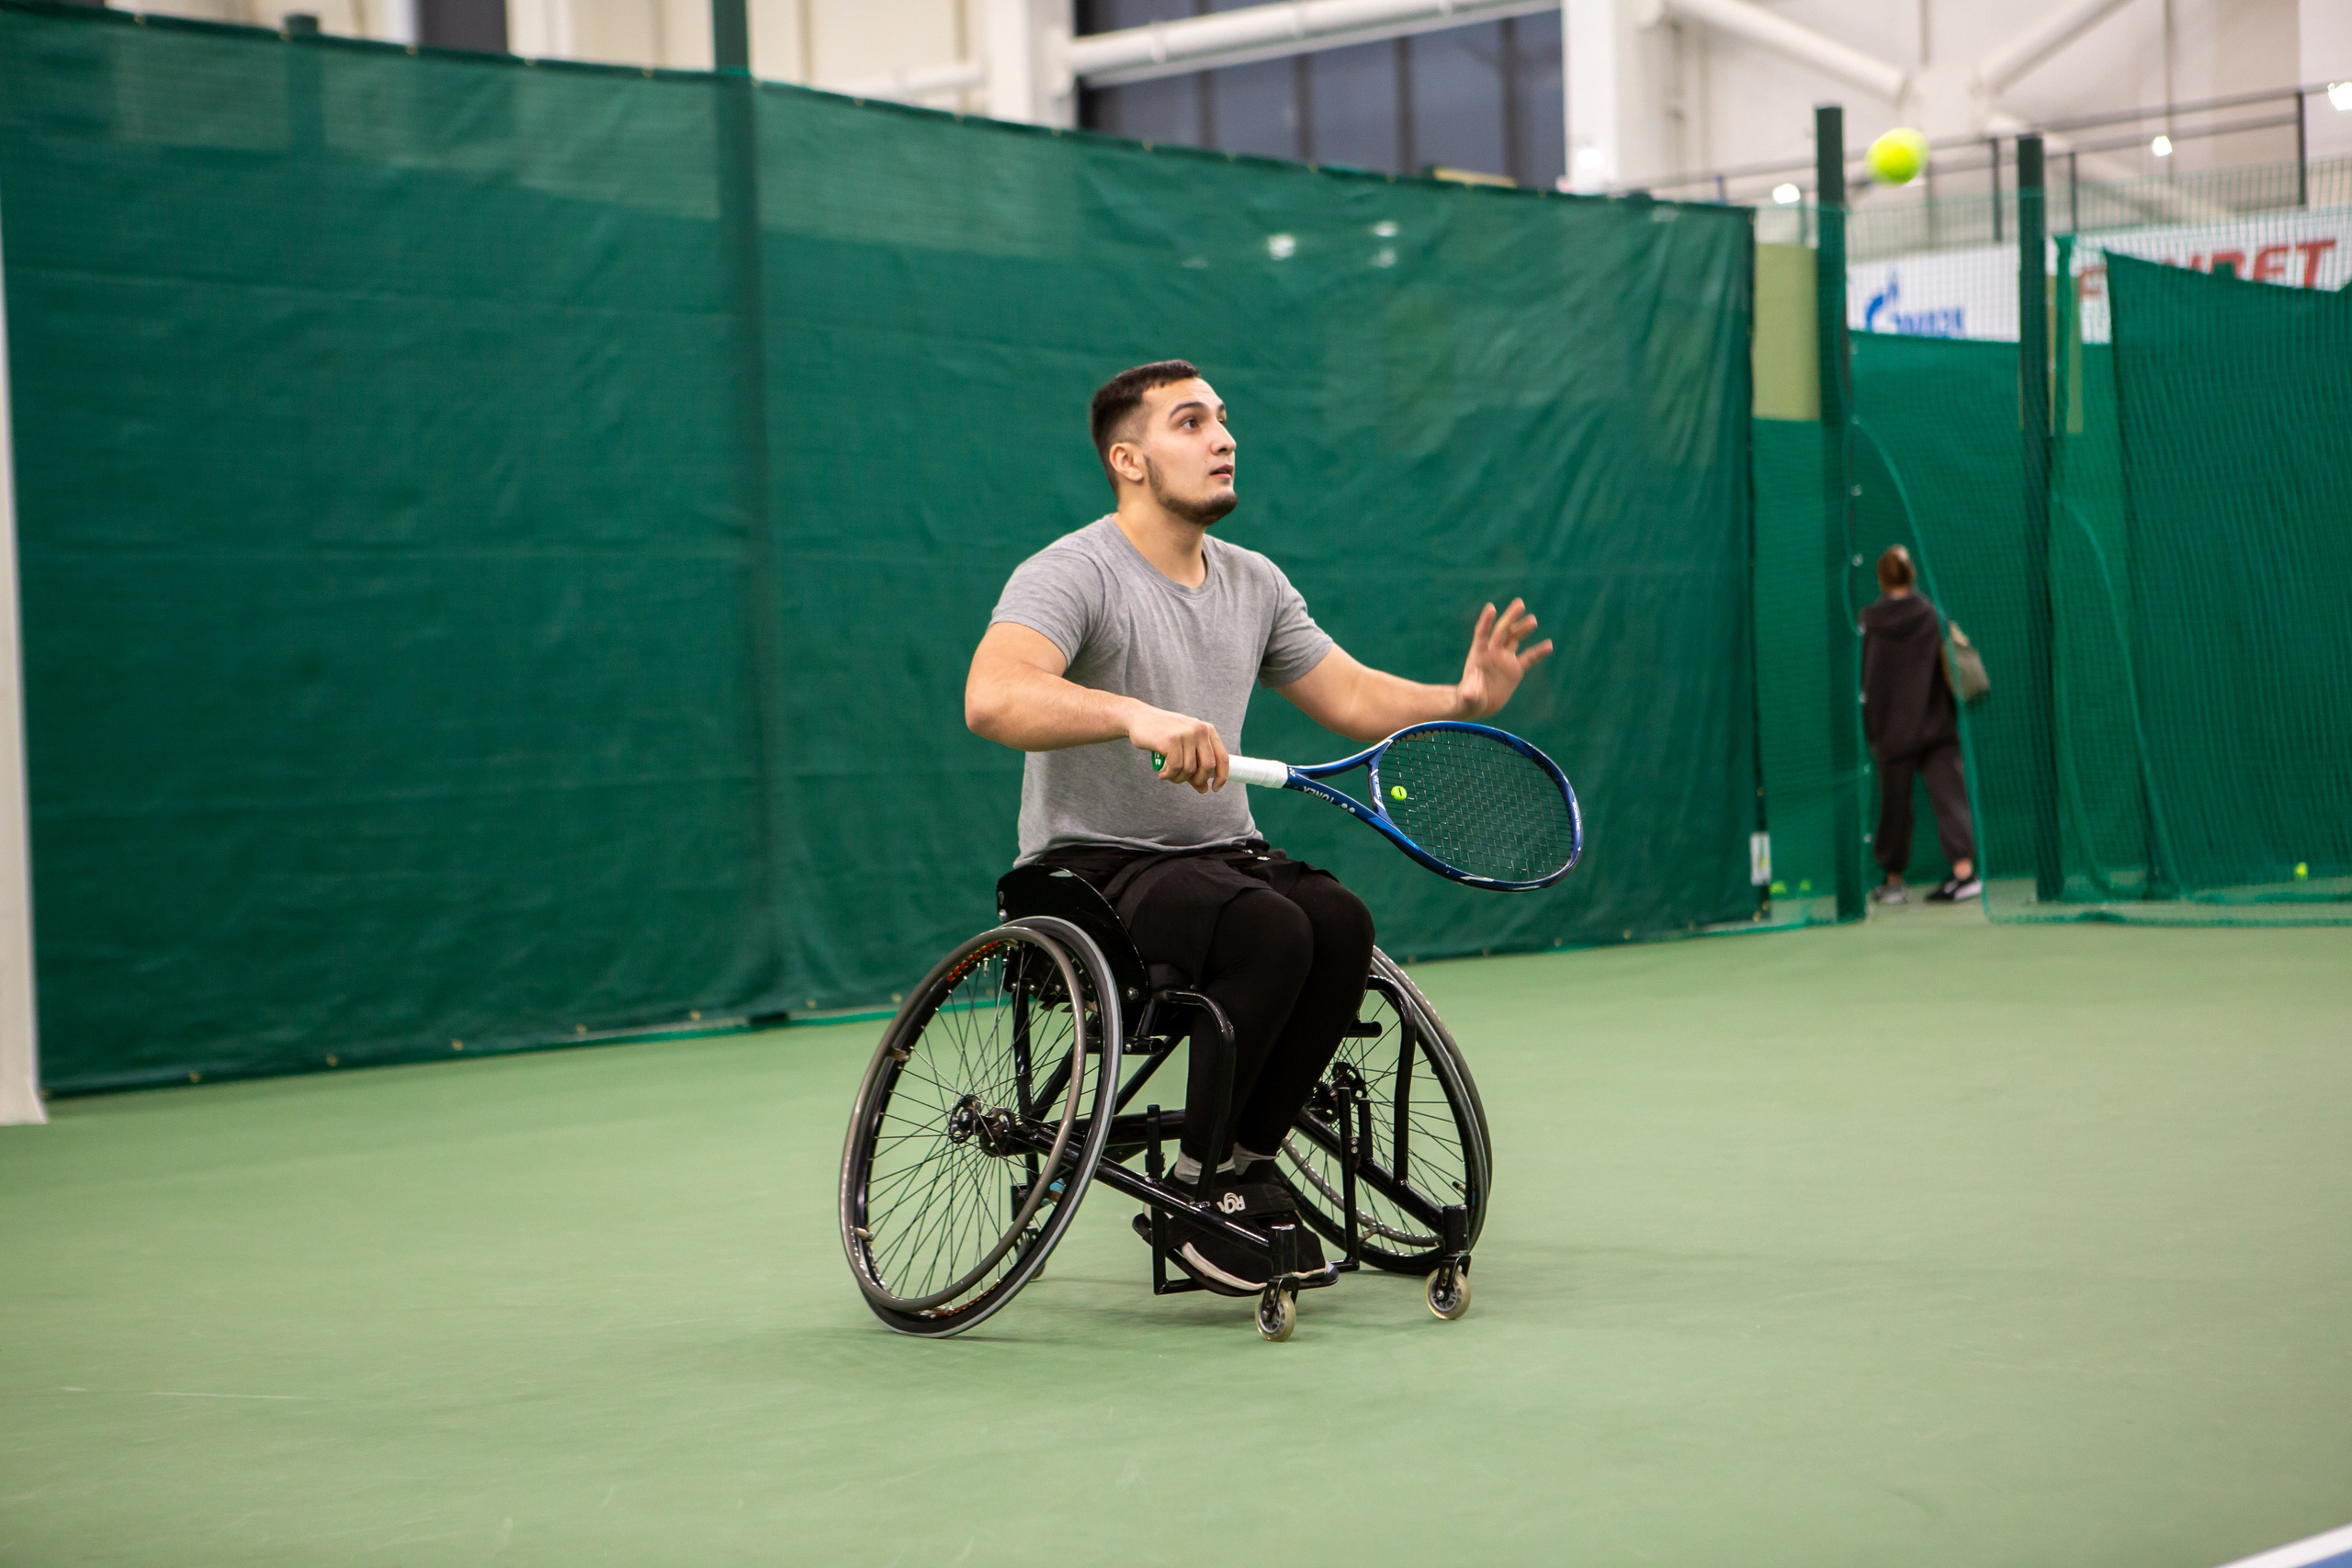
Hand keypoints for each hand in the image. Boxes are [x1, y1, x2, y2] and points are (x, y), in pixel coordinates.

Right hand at [1127, 705, 1229, 793]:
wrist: (1139, 718)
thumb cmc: (1163, 734)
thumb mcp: (1183, 748)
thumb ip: (1195, 767)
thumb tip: (1204, 789)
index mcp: (1208, 730)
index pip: (1222, 758)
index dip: (1222, 776)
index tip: (1215, 788)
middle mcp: (1200, 730)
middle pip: (1208, 766)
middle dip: (1197, 780)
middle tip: (1183, 781)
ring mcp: (1186, 734)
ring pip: (1190, 769)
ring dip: (1178, 778)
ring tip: (1168, 774)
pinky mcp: (1172, 740)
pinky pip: (1175, 767)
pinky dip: (1168, 775)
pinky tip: (1161, 773)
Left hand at [1456, 598, 1553, 718]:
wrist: (1479, 704)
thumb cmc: (1469, 698)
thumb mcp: (1468, 697)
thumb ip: (1469, 693)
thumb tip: (1468, 694)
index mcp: (1478, 654)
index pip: (1482, 634)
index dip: (1486, 621)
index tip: (1491, 608)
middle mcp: (1492, 652)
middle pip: (1502, 631)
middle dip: (1510, 618)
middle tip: (1519, 604)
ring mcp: (1505, 659)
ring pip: (1515, 639)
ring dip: (1523, 628)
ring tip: (1532, 620)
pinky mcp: (1515, 669)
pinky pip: (1529, 658)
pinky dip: (1538, 652)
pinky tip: (1548, 645)